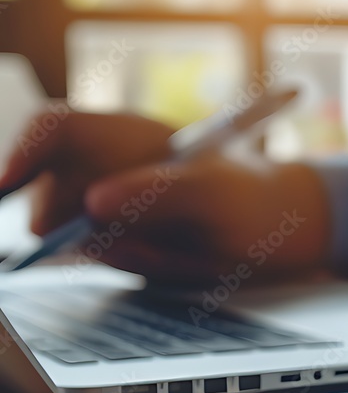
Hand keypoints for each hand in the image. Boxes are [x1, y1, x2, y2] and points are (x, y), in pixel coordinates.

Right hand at [0, 108, 331, 282]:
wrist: (275, 228)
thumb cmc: (249, 197)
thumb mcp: (215, 195)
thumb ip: (159, 194)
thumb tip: (96, 203)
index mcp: (127, 135)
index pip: (55, 129)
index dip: (23, 153)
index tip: (6, 188)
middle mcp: (107, 165)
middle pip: (52, 193)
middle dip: (77, 228)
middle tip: (139, 246)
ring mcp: (108, 203)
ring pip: (76, 236)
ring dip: (122, 252)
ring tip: (181, 247)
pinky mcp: (117, 238)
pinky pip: (104, 257)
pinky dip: (136, 263)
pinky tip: (176, 255)